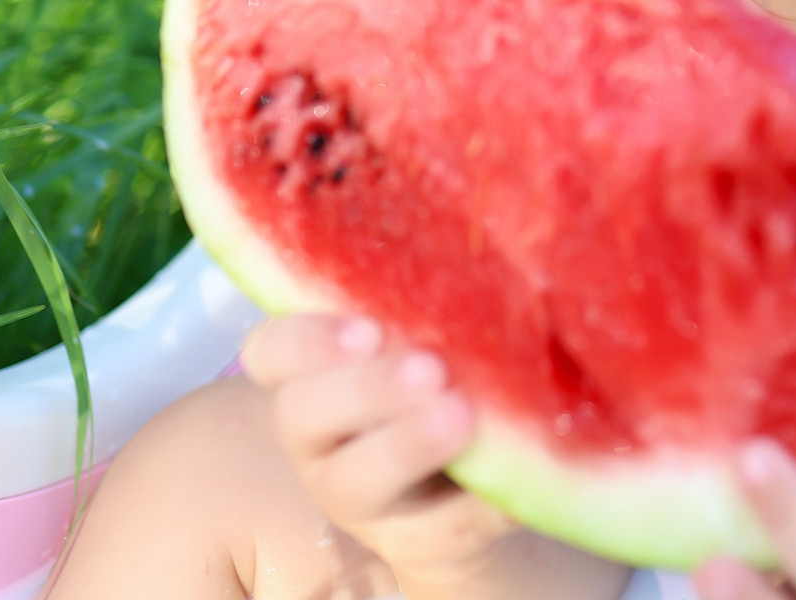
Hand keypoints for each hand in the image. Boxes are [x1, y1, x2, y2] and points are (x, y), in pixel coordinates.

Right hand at [240, 313, 515, 593]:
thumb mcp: (417, 338)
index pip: (272, 352)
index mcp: (309, 376)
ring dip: (407, 447)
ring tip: (461, 416)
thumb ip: (419, 308)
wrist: (466, 480)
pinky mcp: (412, 542)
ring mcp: (359, 498)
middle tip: (427, 367)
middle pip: (305, 414)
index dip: (306, 340)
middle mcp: (320, 439)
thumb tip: (464, 252)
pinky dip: (481, 505)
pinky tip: (522, 475)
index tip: (367, 328)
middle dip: (365, 388)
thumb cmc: (431, 378)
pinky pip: (440, 531)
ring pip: (356, 480)